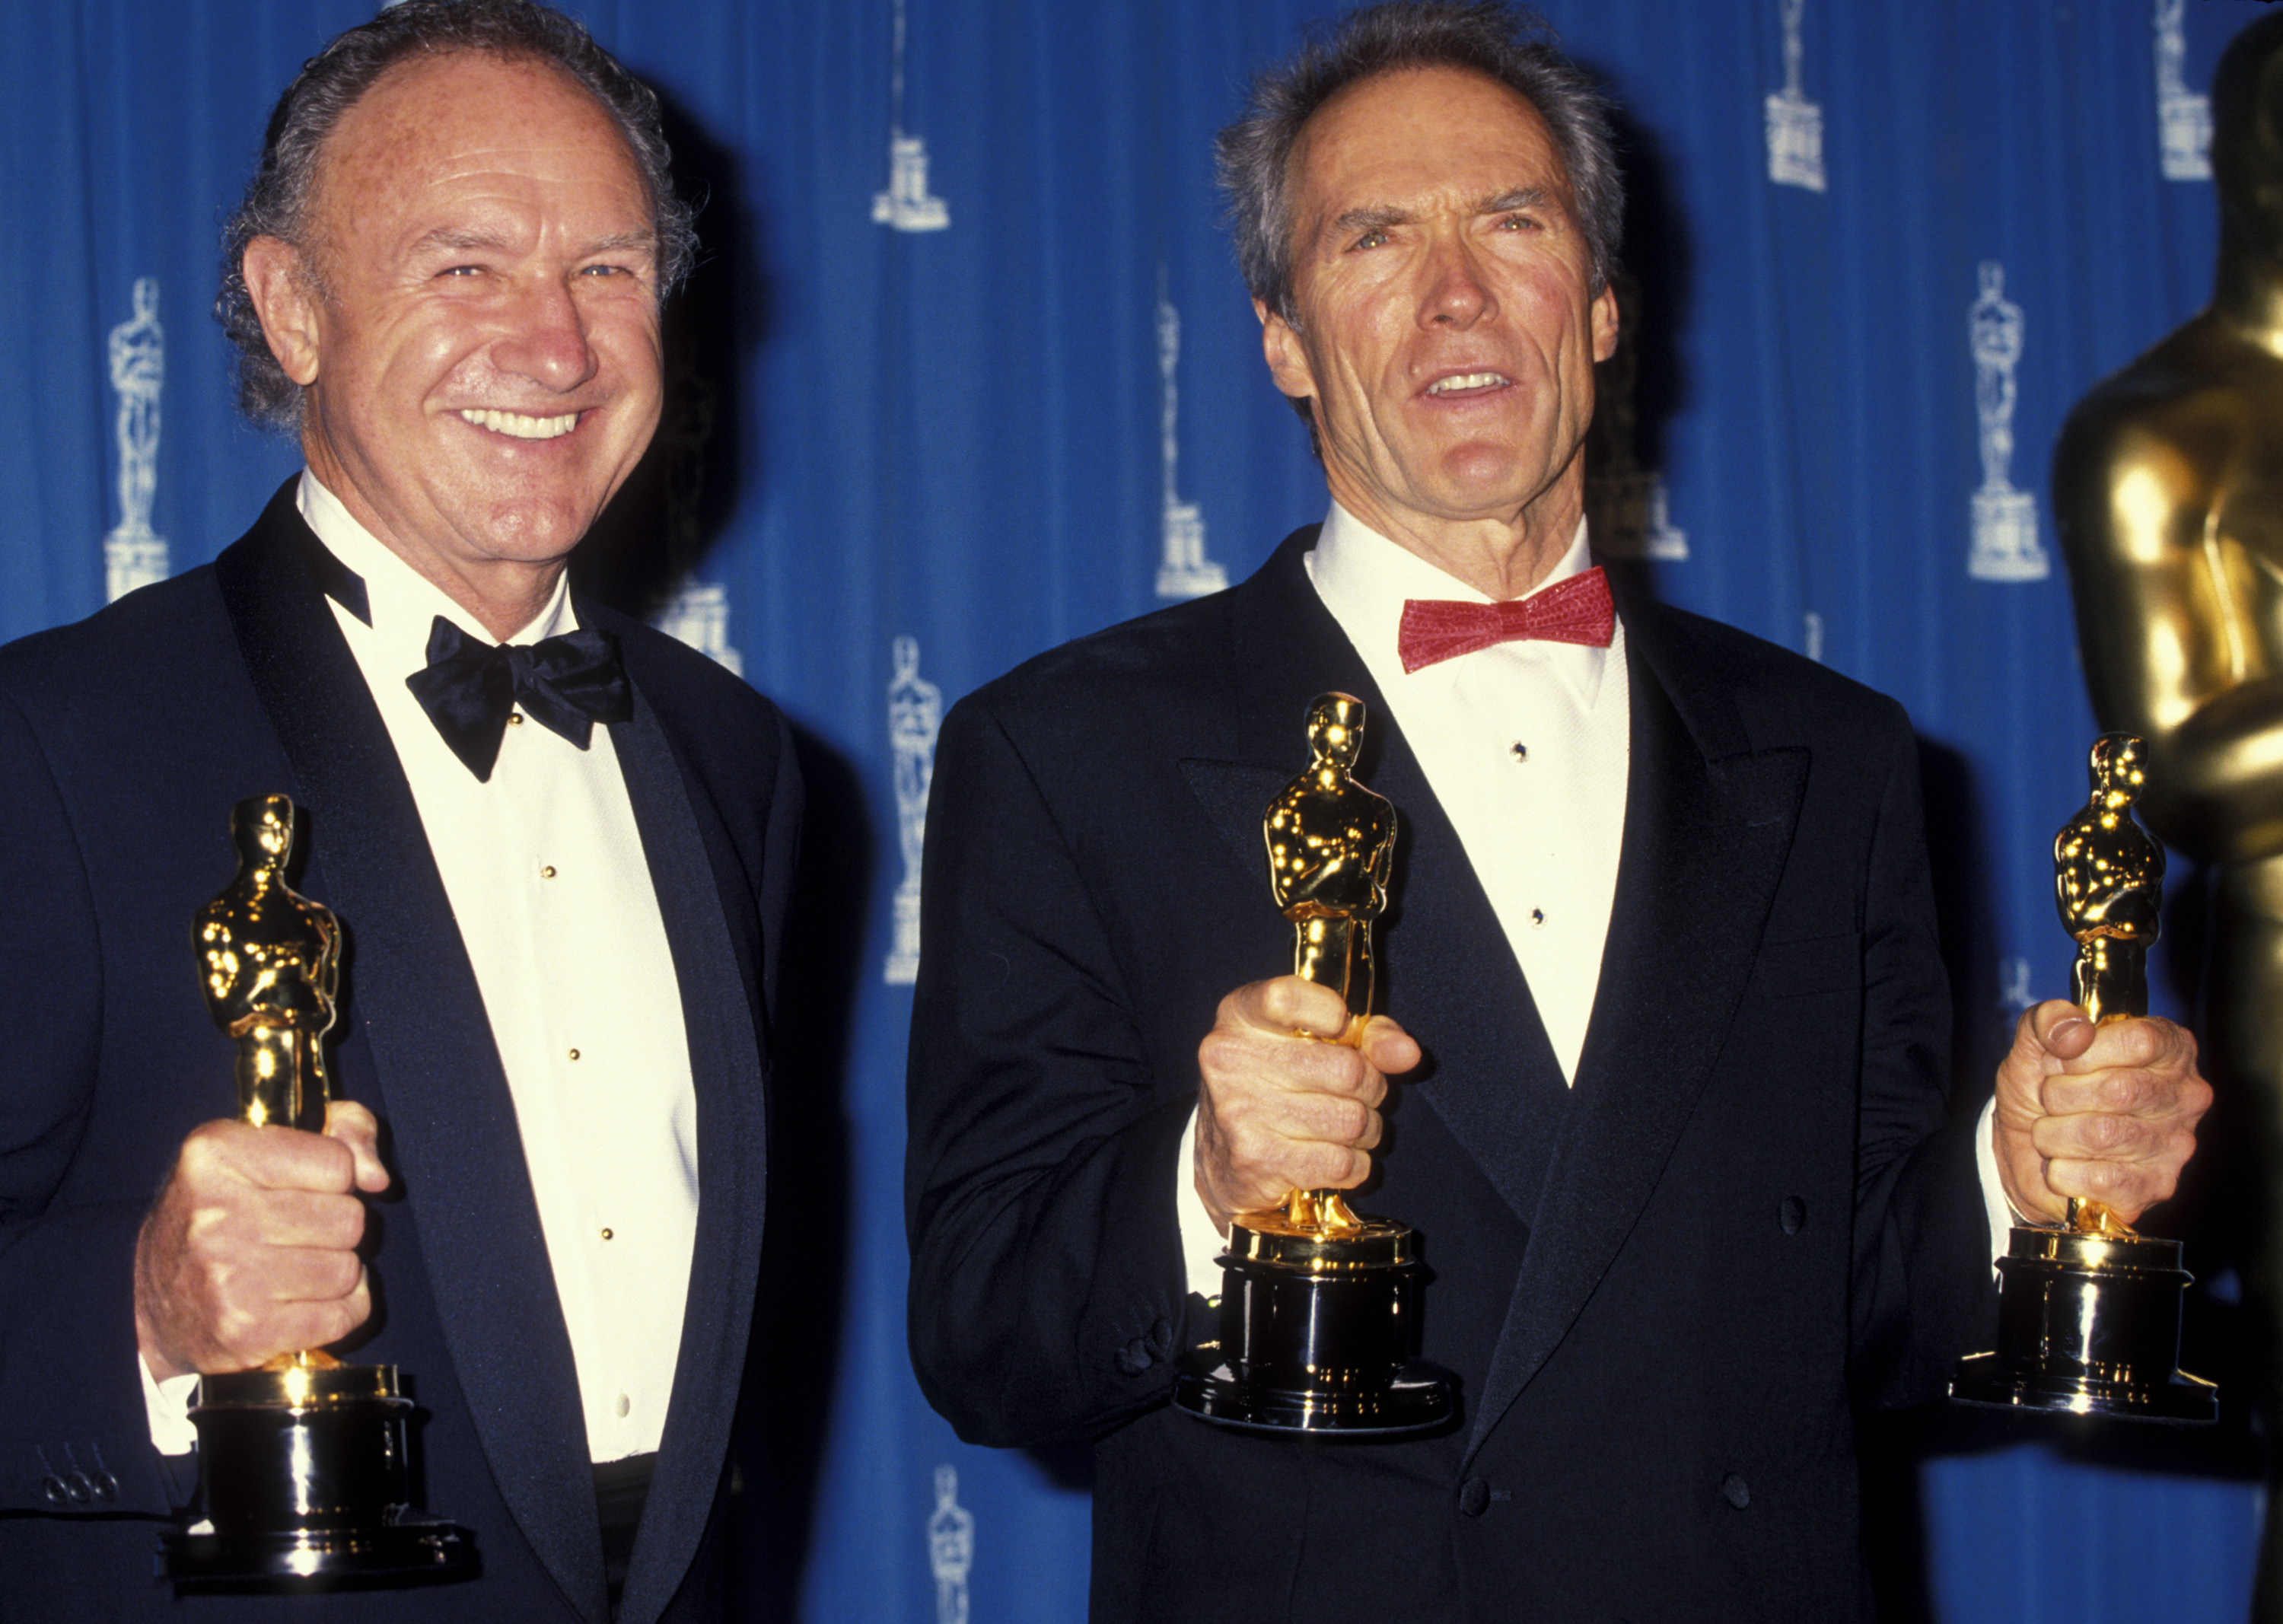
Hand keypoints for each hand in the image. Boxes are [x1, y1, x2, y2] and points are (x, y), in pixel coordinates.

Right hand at [133, 1099, 390, 1380]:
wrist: (154, 1304)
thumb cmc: (222, 1213)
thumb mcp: (264, 1144)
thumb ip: (343, 1129)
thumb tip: (377, 1177)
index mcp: (215, 1154)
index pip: (338, 1163)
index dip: (334, 1178)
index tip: (302, 1188)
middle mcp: (215, 1214)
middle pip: (350, 1219)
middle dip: (336, 1228)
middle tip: (296, 1235)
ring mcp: (229, 1278)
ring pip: (349, 1269)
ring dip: (336, 1271)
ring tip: (294, 1268)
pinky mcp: (246, 1332)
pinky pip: (345, 1315)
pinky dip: (338, 1311)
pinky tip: (301, 1303)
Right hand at [1192, 975, 1420, 1234]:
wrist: (1219, 1162)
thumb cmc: (1277, 1088)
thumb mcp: (1313, 1042)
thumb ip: (1367, 1035)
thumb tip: (1407, 1053)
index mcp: (1240, 1016)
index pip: (1289, 998)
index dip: (1333, 1015)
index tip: (1343, 1030)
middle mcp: (1231, 1059)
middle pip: (1348, 1069)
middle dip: (1371, 1088)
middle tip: (1357, 1094)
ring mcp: (1240, 1111)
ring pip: (1352, 1120)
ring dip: (1365, 1130)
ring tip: (1345, 1129)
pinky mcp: (1256, 1160)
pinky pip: (1342, 1163)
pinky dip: (1354, 1165)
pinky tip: (1334, 1158)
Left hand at [1991, 1000, 2209, 1226]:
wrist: (2024, 1153)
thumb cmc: (2043, 1091)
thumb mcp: (2035, 1043)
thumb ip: (2048, 1020)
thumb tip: (2075, 1032)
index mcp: (2170, 1049)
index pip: (2140, 1040)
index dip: (2084, 1052)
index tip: (2058, 1062)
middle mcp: (2186, 1096)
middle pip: (2118, 1088)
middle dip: (2060, 1094)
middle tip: (2050, 1101)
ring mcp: (2176, 1145)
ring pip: (2101, 1134)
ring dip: (2054, 1133)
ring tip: (2053, 1131)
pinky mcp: (2155, 1188)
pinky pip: (2097, 1177)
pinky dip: (2061, 1171)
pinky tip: (2065, 1164)